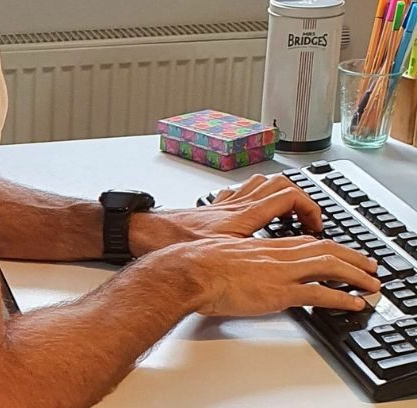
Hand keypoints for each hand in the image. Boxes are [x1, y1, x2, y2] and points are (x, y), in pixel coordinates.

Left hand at [130, 173, 320, 255]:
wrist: (141, 233)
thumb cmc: (173, 242)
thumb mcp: (221, 257)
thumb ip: (249, 260)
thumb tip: (275, 272)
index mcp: (242, 215)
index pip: (288, 196)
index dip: (309, 208)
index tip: (316, 226)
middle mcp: (233, 205)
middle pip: (277, 184)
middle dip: (299, 198)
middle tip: (306, 220)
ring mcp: (220, 205)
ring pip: (257, 184)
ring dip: (276, 194)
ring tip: (286, 215)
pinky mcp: (208, 210)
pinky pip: (236, 194)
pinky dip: (251, 198)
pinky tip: (250, 213)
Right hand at [148, 235, 380, 316]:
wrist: (186, 270)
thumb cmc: (194, 263)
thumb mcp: (219, 252)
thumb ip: (234, 258)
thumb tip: (235, 269)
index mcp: (260, 244)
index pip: (303, 240)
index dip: (326, 245)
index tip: (338, 251)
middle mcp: (274, 253)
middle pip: (323, 248)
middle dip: (350, 256)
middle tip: (368, 265)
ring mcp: (279, 271)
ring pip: (328, 265)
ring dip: (355, 274)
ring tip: (370, 284)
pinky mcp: (279, 291)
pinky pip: (319, 293)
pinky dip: (340, 298)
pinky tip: (353, 304)